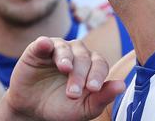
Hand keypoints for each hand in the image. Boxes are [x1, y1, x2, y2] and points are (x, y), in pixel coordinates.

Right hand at [0, 37, 124, 120]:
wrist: (33, 111)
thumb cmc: (61, 107)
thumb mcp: (83, 109)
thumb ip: (102, 98)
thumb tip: (122, 85)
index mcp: (90, 65)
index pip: (99, 64)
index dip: (97, 74)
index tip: (94, 88)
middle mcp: (76, 53)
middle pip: (83, 57)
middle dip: (79, 75)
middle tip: (72, 93)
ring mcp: (56, 49)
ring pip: (65, 47)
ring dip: (66, 58)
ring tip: (65, 69)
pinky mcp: (37, 49)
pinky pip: (43, 42)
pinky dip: (44, 43)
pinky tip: (45, 45)